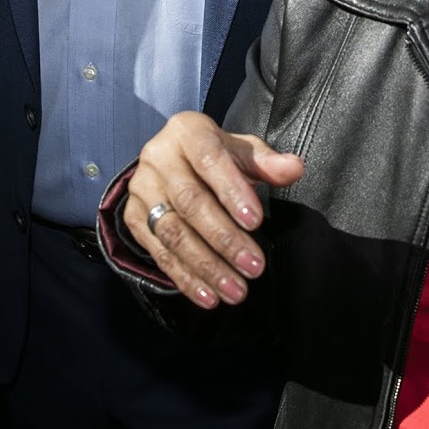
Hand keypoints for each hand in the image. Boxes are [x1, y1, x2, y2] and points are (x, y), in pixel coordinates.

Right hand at [122, 111, 304, 309]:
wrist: (170, 162)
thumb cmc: (215, 156)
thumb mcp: (241, 151)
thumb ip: (267, 163)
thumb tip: (295, 169)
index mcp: (187, 132)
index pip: (210, 160)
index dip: (232, 191)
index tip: (255, 222)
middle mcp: (158, 157)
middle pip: (190, 203)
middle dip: (224, 239)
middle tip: (254, 267)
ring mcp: (141, 189)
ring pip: (173, 233)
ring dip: (206, 266)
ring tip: (236, 290)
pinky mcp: (133, 218)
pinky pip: (159, 253)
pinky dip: (185, 278)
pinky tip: (209, 296)